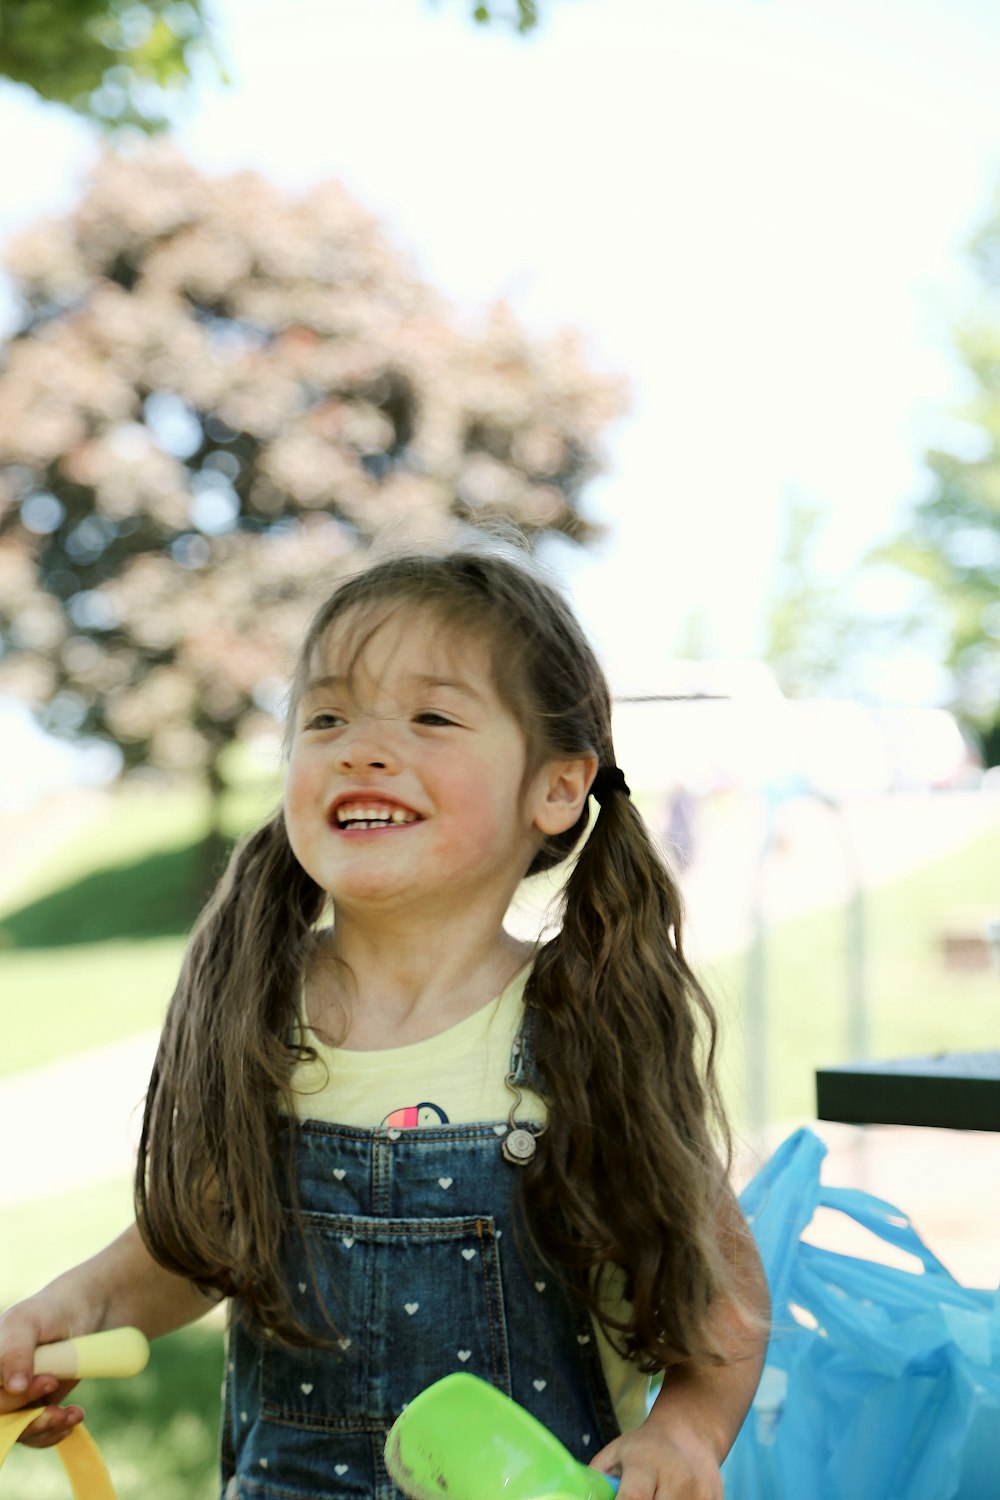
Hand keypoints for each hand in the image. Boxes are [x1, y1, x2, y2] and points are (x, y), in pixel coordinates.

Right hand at [0, 1297, 85, 1448]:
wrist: (78, 1316)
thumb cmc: (48, 1313)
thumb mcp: (28, 1322)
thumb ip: (15, 1350)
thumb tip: (13, 1386)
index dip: (11, 1401)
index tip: (48, 1381)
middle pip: (2, 1418)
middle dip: (32, 1414)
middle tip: (59, 1387)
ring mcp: (12, 1401)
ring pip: (17, 1432)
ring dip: (46, 1427)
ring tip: (73, 1413)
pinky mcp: (31, 1410)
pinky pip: (34, 1434)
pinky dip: (53, 1431)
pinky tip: (72, 1417)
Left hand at [591, 1416, 722, 1499]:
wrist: (689, 1435)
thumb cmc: (643, 1449)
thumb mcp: (614, 1455)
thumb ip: (597, 1482)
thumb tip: (572, 1496)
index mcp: (645, 1463)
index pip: (633, 1499)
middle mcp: (677, 1477)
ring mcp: (701, 1493)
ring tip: (654, 1497)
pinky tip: (668, 1499)